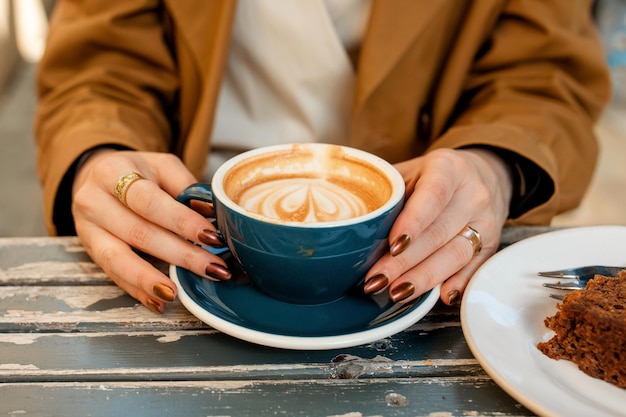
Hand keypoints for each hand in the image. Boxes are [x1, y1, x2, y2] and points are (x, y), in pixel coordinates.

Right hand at [72, 150, 230, 312]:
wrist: (95, 177)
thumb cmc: (137, 172)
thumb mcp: (162, 167)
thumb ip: (186, 186)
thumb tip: (214, 211)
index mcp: (113, 172)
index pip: (150, 201)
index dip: (181, 221)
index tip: (212, 236)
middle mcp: (94, 201)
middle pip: (139, 232)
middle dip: (180, 254)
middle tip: (213, 268)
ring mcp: (87, 229)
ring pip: (118, 259)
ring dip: (150, 279)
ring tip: (177, 292)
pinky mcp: (90, 251)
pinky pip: (112, 275)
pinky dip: (137, 290)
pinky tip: (159, 302)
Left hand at [363, 148, 512, 304]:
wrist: (484, 175)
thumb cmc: (434, 176)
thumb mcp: (411, 170)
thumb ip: (387, 190)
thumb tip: (349, 218)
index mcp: (449, 168)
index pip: (433, 196)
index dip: (413, 222)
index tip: (392, 245)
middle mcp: (473, 194)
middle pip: (439, 233)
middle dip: (405, 262)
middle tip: (376, 280)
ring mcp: (486, 221)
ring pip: (456, 254)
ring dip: (425, 278)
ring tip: (396, 292)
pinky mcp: (491, 244)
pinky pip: (476, 267)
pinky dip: (459, 283)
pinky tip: (441, 296)